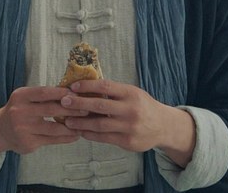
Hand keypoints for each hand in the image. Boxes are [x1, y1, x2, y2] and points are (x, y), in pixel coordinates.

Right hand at [0, 86, 79, 160]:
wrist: (0, 130)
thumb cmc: (19, 110)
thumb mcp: (25, 98)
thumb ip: (43, 96)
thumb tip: (71, 92)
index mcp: (20, 97)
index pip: (44, 93)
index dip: (61, 93)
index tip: (77, 94)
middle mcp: (20, 112)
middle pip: (51, 109)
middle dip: (71, 109)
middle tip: (86, 109)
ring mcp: (24, 129)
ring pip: (54, 128)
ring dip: (72, 126)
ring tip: (83, 124)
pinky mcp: (29, 143)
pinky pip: (52, 140)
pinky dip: (66, 137)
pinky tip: (75, 135)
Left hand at [60, 79, 194, 165]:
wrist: (163, 126)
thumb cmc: (141, 106)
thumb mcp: (131, 93)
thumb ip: (112, 92)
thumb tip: (84, 87)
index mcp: (131, 93)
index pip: (105, 87)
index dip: (87, 86)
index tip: (72, 87)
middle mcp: (130, 109)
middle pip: (99, 106)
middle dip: (79, 104)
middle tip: (63, 102)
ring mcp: (129, 127)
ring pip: (99, 124)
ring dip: (80, 123)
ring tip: (67, 120)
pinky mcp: (127, 141)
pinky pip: (104, 138)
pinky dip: (90, 134)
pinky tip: (80, 131)